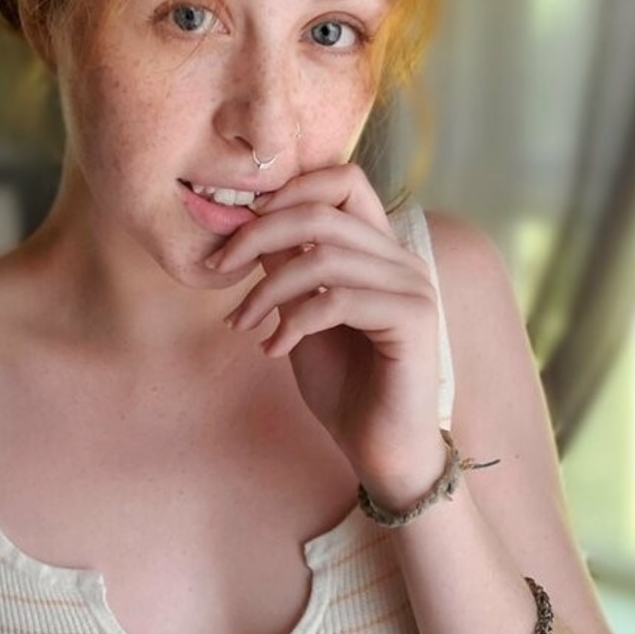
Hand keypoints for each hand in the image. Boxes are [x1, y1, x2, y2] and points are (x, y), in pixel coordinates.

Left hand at [211, 164, 444, 498]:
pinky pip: (338, 300)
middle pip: (323, 212)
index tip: (239, 230)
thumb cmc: (344, 388)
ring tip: (244, 324)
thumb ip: (287, 268)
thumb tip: (252, 223)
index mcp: (379, 251)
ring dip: (268, 289)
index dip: (287, 191)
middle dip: (258, 236)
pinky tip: (274, 347)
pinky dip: (293, 321)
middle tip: (220, 271)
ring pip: (324, 256)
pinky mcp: (414, 321)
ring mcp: (413, 288)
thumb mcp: (300, 316)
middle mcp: (402, 260)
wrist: (381, 453)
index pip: (343, 181)